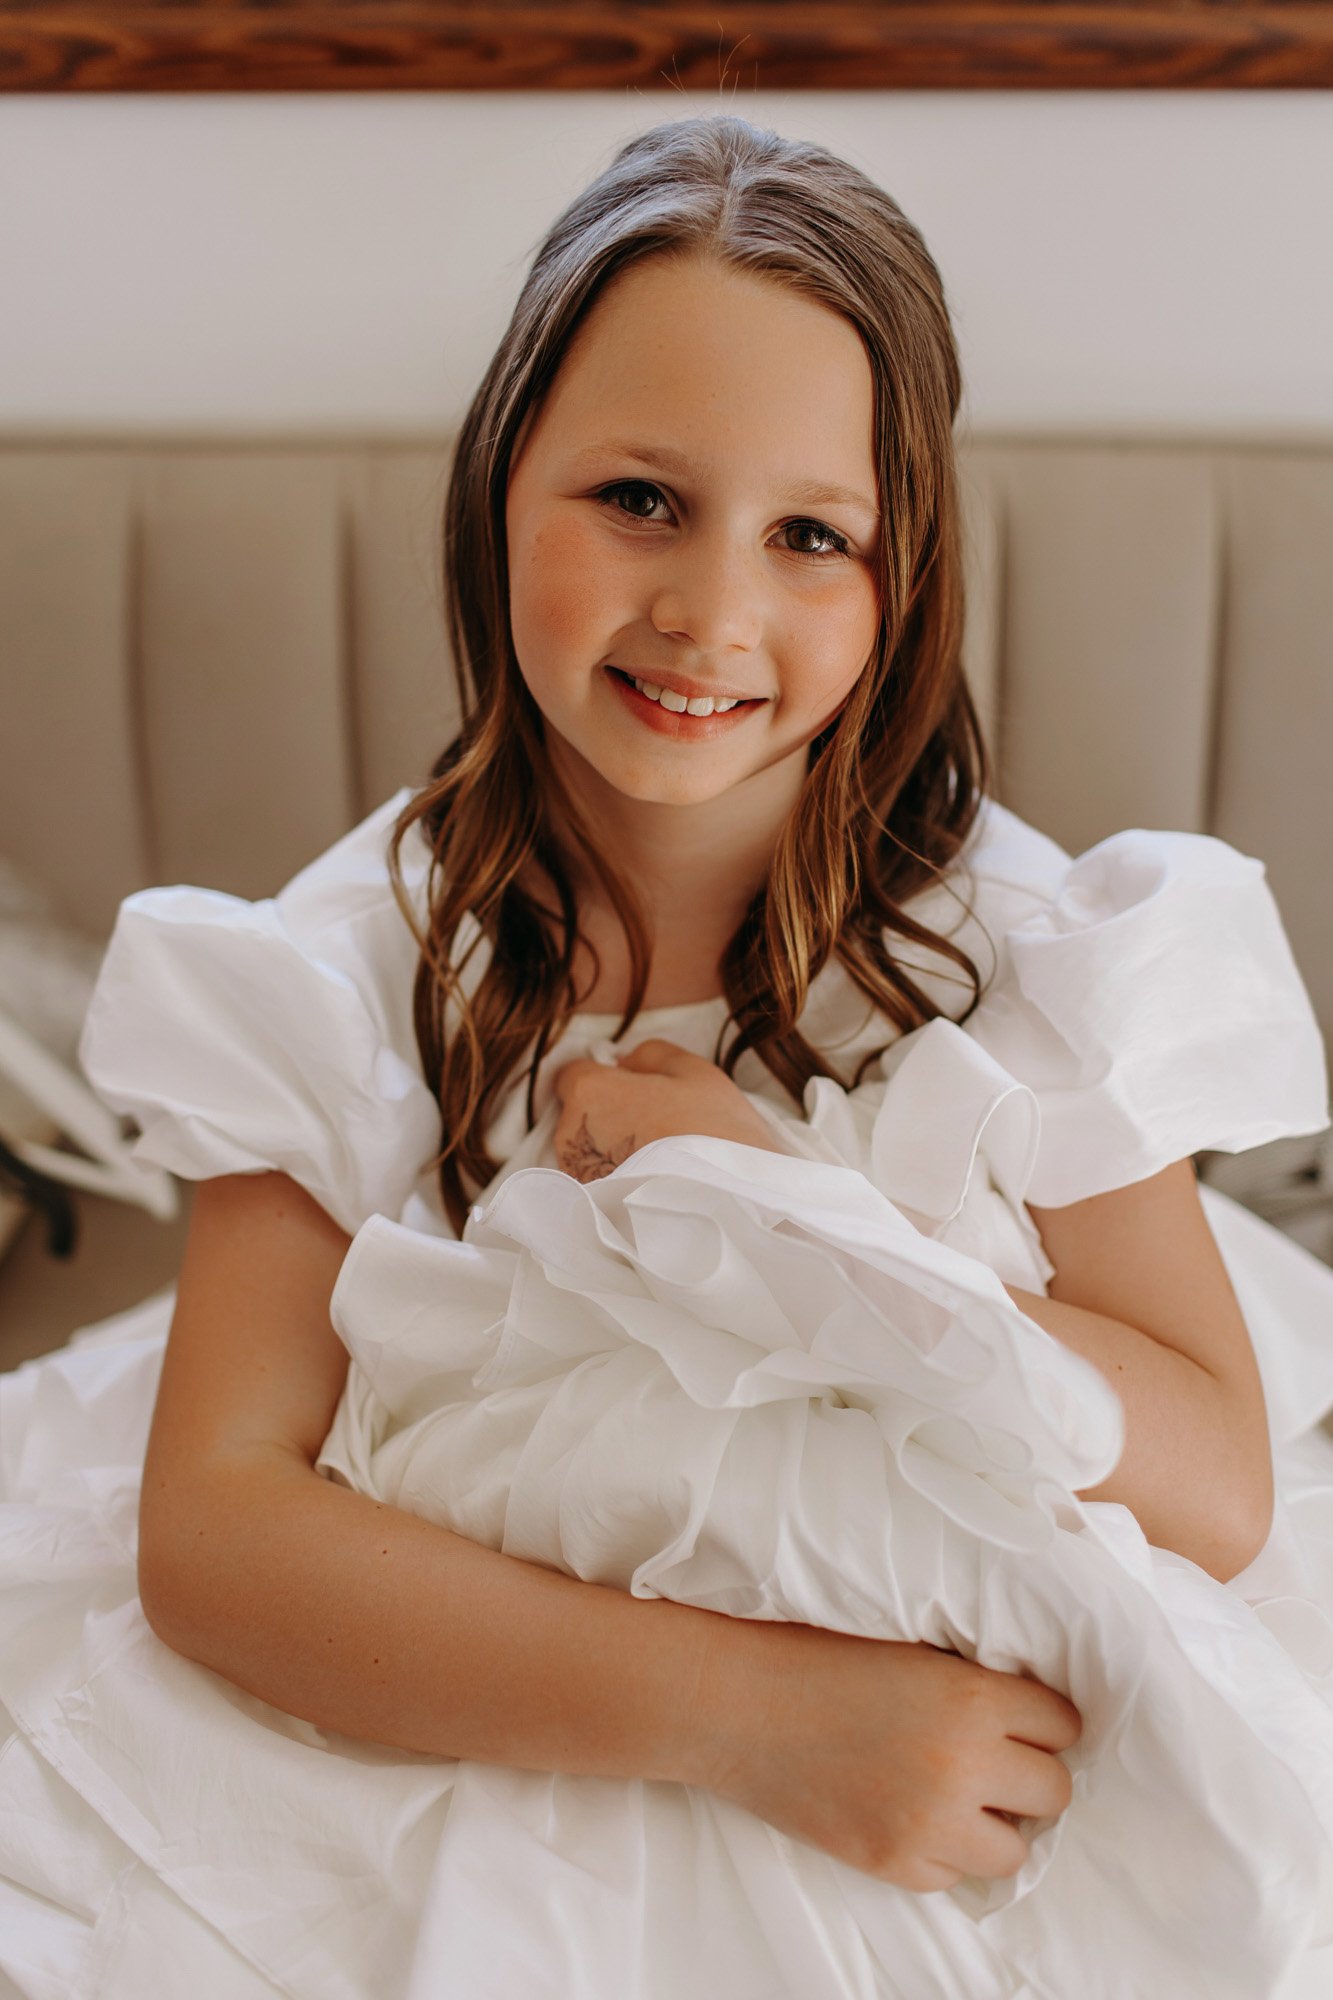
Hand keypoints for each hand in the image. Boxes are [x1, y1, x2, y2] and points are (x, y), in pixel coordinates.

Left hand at [551, 1037, 792, 1183]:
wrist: (729, 1205)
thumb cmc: (714, 1133)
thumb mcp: (694, 1072)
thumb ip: (650, 1055)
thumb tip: (625, 1061)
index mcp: (590, 1091)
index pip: (573, 1073)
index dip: (604, 1077)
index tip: (635, 1089)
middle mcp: (569, 1134)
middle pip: (579, 1112)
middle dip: (609, 1113)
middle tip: (658, 1124)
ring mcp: (577, 1176)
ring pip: (587, 1149)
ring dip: (613, 1147)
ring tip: (660, 1158)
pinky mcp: (590, 1209)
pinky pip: (598, 1180)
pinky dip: (618, 1178)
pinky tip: (655, 1183)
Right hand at [690, 1622, 1080, 1891]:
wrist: (739, 1706)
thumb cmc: (817, 1659)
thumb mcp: (912, 1650)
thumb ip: (973, 1683)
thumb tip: (1027, 1713)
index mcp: (971, 1696)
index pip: (1063, 1723)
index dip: (1040, 1719)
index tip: (1018, 1719)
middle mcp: (963, 1763)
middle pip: (1054, 1790)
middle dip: (1027, 1773)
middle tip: (990, 1759)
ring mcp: (931, 1822)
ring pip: (1016, 1847)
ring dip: (995, 1822)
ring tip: (956, 1795)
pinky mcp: (897, 1863)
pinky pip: (957, 1874)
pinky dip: (944, 1850)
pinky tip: (910, 1813)